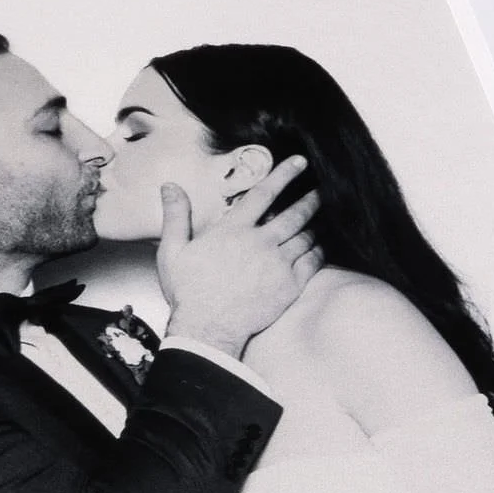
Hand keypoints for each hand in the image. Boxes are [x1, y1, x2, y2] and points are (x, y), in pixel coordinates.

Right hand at [157, 156, 321, 358]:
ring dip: (316, 224)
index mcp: (233, 230)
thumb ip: (176, 216)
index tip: (299, 162)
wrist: (208, 329)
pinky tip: (320, 246)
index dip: (284, 174)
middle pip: (294, 213)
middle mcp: (260, 242)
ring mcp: (278, 264)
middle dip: (310, 198)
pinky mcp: (289, 285)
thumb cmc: (189, 293)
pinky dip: (319, 251)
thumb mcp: (173, 251)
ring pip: (305, 236)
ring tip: (323, 216)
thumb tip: (170, 187)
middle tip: (322, 189)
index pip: (264, 193)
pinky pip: (312, 262)